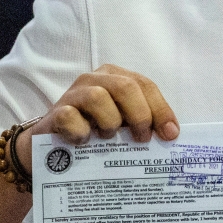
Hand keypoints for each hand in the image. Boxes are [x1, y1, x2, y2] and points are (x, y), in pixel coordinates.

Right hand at [16, 64, 178, 173]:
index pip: (145, 85)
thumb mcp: (121, 122)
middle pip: (125, 87)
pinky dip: (81, 132)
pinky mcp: (55, 112)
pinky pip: (70, 117)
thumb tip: (170, 134)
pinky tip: (84, 141)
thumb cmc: (93, 130)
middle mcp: (94, 79)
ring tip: (108, 137)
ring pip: (98, 98)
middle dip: (140, 114)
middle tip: (142, 138)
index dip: (161, 109)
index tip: (170, 134)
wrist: (51, 145)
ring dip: (109, 122)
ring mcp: (73, 94)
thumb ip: (141, 122)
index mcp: (115, 77)